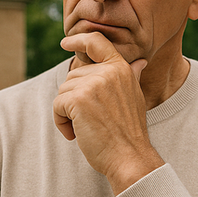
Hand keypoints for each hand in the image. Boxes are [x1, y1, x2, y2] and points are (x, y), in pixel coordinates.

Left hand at [53, 32, 163, 193]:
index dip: (78, 40)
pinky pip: (57, 106)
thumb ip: (131, 76)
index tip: (65, 42)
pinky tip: (76, 134)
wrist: (130, 156)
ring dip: (67, 113)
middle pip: (73, 76)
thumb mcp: (135, 97)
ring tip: (86, 127)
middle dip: (74, 99)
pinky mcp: (78, 99)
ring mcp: (92, 84)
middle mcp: (108, 72)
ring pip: (63, 91)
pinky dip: (61, 122)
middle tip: (91, 120)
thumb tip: (140, 61)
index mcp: (122, 69)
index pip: (97, 42)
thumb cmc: (129, 132)